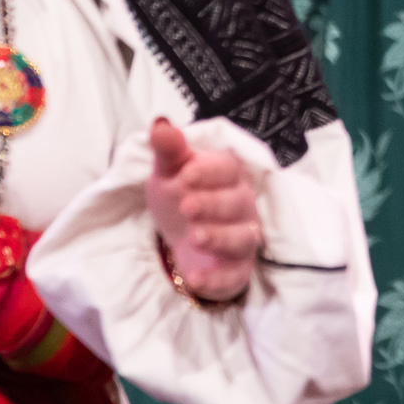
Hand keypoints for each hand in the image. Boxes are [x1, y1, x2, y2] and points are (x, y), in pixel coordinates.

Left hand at [145, 118, 261, 302]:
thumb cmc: (182, 194)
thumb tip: (160, 124)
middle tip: (186, 206)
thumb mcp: (170, 172)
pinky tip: (195, 277)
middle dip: (213, 204)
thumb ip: (169, 150)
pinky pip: (235, 275)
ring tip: (194, 236)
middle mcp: (241, 205)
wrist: (185, 236)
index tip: (185, 174)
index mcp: (227, 176)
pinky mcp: (236, 269)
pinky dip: (217, 278)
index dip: (209, 171)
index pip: (228, 168)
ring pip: (243, 238)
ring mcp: (242, 237)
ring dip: (220, 237)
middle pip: (237, 202)